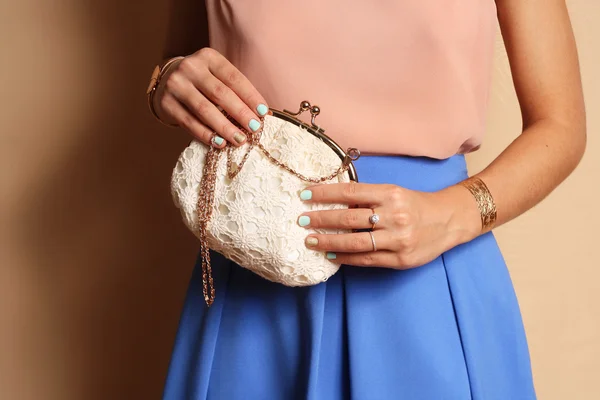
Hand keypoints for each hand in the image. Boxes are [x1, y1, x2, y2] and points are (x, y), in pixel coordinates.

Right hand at [153, 48, 268, 147]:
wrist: (167, 80)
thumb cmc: (202, 81)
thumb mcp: (217, 76)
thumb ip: (236, 90)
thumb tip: (263, 114)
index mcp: (208, 57)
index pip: (233, 78)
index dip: (250, 96)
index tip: (264, 112)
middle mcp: (190, 68)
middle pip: (220, 94)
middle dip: (240, 113)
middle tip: (254, 128)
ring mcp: (176, 85)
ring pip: (204, 110)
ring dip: (224, 127)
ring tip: (239, 140)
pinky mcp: (166, 103)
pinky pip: (189, 122)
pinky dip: (206, 134)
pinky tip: (219, 143)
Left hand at [298, 183, 480, 268]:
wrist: (448, 220)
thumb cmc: (415, 204)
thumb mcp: (394, 193)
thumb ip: (367, 198)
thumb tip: (333, 203)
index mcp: (390, 194)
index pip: (350, 192)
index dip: (324, 193)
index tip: (304, 194)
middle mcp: (394, 215)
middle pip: (349, 218)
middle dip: (321, 219)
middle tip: (301, 220)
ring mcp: (397, 239)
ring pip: (354, 242)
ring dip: (328, 241)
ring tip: (309, 240)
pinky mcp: (400, 259)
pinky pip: (366, 259)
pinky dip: (346, 258)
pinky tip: (331, 255)